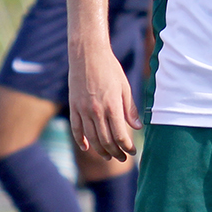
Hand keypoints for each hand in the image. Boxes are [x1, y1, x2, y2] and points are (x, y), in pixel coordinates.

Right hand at [68, 41, 140, 161]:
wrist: (87, 53)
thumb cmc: (110, 68)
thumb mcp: (125, 87)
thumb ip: (130, 109)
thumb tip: (138, 127)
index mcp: (112, 106)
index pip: (121, 136)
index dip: (127, 147)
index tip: (132, 151)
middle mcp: (97, 111)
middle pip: (106, 141)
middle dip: (116, 152)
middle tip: (122, 158)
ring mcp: (83, 110)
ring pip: (92, 138)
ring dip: (100, 151)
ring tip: (108, 156)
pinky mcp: (73, 107)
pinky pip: (76, 129)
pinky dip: (81, 140)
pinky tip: (87, 148)